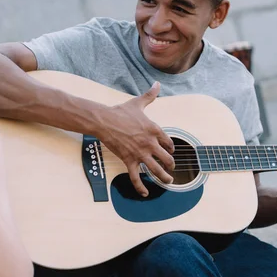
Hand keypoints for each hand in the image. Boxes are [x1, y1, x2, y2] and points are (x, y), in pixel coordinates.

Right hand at [98, 82, 174, 196]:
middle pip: (167, 159)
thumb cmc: (121, 112)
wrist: (104, 121)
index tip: (170, 152)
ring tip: (168, 182)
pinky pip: (136, 177)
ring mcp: (140, 153)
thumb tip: (157, 83)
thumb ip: (150, 95)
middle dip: (171, 166)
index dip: (171, 149)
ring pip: (156, 170)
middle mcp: (150, 143)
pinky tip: (145, 193)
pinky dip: (141, 187)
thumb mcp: (138, 103)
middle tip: (171, 169)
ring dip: (164, 178)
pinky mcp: (129, 160)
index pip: (169, 143)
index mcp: (154, 130)